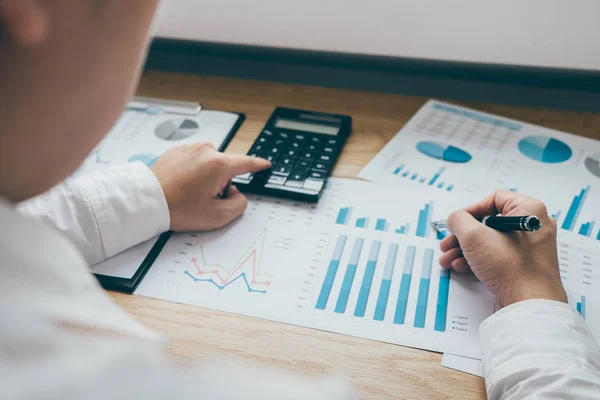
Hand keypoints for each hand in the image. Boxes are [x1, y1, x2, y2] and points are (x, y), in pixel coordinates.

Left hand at [151, 142, 270, 231]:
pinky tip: (181, 185)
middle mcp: (206, 150)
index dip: (258, 165)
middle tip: (204, 199)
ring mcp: (190, 148)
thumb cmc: (178, 208)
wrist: (146, 200)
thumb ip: (238, 204)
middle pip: (225, 167)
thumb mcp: (217, 216)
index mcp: (219, 164)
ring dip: (206, 177)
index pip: (246, 163)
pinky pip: (194, 161)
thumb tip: (236, 193)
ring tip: (189, 193)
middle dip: (221, 182)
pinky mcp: (177, 150)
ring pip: (209, 164)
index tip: (264, 164)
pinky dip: (193, 172)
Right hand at [439, 190, 566, 307]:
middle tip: (447, 243)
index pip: (494, 199)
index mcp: (529, 210)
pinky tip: (461, 268)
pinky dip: (477, 260)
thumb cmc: (510, 267)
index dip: (471, 209)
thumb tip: (454, 219)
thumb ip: (458, 220)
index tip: (457, 222)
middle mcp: (532, 226)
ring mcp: (530, 248)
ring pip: (490, 241)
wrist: (529, 304)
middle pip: (488, 222)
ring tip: (447, 260)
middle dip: (462, 235)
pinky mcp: (525, 266)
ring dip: (464, 249)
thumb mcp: (473, 236)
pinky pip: (497, 256)